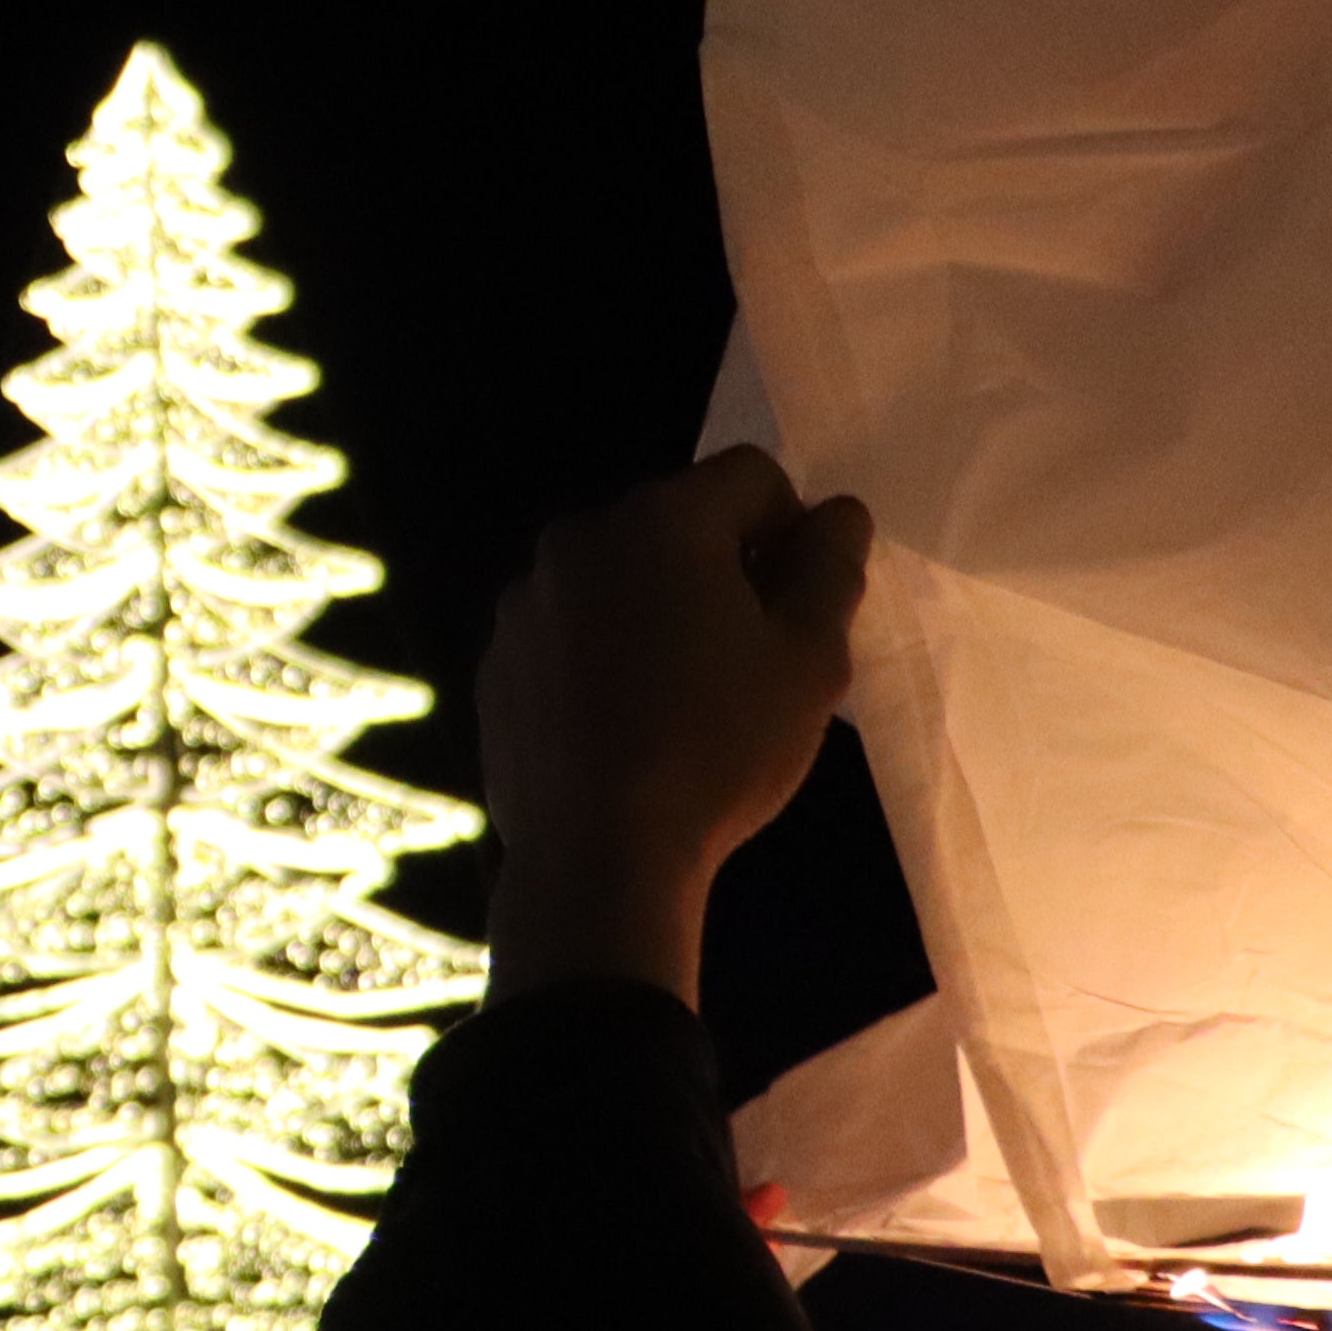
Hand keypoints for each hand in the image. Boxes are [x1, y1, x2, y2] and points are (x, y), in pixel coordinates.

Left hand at [478, 449, 872, 1005]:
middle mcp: (579, 538)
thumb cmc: (718, 748)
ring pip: (619, 579)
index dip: (794, 531)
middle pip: (678, 523)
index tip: (800, 608)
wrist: (597, 854)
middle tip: (751, 661)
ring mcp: (525, 601)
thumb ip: (830, 566)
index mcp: (659, 519)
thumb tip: (835, 514)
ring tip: (685, 702)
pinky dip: (604, 658)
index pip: (752, 476)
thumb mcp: (811, 658)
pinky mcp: (496, 662)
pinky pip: (570, 632)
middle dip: (724, 570)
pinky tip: (626, 728)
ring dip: (659, 612)